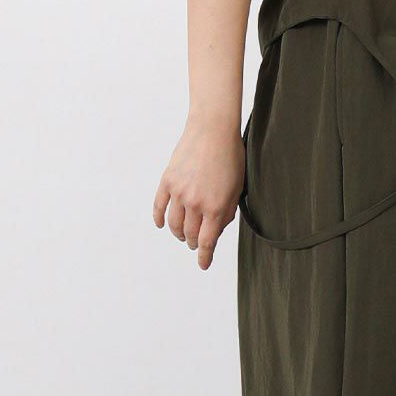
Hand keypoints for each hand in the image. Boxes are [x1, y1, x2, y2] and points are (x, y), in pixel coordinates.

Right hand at [153, 110, 245, 269]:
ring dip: (179, 234)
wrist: (212, 130)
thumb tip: (215, 230)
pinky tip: (163, 225)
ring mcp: (179, 192)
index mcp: (215, 207)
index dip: (204, 257)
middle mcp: (195, 203)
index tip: (203, 265)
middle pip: (190, 234)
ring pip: (174, 224)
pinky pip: (159, 206)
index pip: (207, 242)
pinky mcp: (167, 180)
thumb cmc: (231, 157)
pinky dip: (159, 219)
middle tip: (196, 244)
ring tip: (183, 236)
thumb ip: (226, 212)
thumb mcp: (236, 188)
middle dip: (193, 243)